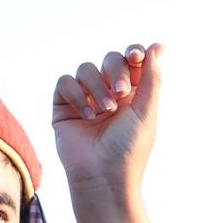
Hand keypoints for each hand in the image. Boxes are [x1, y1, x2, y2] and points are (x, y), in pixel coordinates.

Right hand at [52, 44, 161, 192]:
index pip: (132, 61)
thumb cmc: (129, 149)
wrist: (102, 176)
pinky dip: (76, 95)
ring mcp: (85, 99)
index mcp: (132, 94)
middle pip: (109, 60)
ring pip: (86, 69)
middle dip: (116, 70)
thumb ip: (151, 78)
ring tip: (105, 110)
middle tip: (121, 92)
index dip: (134, 53)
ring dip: (96, 86)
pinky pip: (65, 82)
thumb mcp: (146, 111)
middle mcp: (108, 93)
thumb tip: (157, 46)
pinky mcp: (63, 107)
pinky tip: (87, 116)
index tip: (137, 56)